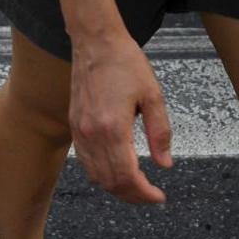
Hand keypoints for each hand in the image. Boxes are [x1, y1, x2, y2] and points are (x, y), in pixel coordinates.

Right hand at [67, 28, 173, 204]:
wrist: (95, 41)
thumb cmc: (125, 62)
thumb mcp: (153, 95)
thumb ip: (160, 133)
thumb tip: (165, 163)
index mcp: (113, 127)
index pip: (127, 176)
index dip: (144, 193)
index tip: (159, 196)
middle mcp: (92, 133)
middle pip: (110, 181)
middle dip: (132, 195)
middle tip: (151, 195)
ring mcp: (80, 130)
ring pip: (95, 175)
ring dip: (116, 187)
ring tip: (136, 186)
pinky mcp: (74, 124)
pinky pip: (85, 161)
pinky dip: (100, 173)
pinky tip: (115, 170)